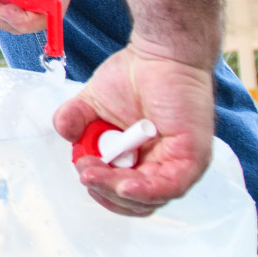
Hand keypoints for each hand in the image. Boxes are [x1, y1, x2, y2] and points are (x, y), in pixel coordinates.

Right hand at [51, 46, 214, 215]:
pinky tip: (123, 185)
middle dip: (105, 192)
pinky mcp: (193, 158)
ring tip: (94, 173)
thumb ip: (75, 120)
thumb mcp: (93, 103)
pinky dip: (144, 191)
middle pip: (135, 203)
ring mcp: (181, 165)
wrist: (161, 53)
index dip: (102, 190)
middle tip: (86, 171)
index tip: (83, 171)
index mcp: (144, 160)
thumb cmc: (136, 74)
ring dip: (116, 190)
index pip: (125, 195)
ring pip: (149, 199)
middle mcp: (164, 166)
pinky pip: (169, 186)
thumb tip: (64, 133)